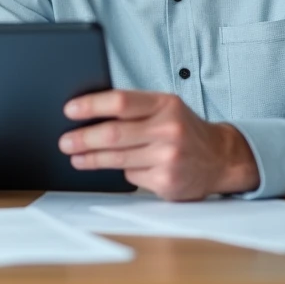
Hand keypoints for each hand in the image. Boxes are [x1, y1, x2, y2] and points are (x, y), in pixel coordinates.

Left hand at [60, 90, 259, 200]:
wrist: (220, 158)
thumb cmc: (183, 129)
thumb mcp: (165, 108)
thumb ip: (134, 108)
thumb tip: (88, 113)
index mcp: (165, 104)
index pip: (120, 102)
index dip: (91, 106)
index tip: (69, 110)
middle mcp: (169, 129)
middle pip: (113, 133)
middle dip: (82, 138)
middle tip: (64, 141)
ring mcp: (169, 157)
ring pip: (117, 158)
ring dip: (90, 158)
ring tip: (75, 156)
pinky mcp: (167, 181)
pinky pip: (131, 175)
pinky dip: (121, 171)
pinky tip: (114, 167)